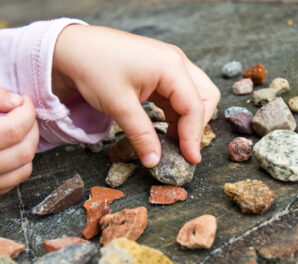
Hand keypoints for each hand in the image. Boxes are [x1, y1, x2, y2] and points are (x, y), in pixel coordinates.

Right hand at [0, 88, 38, 194]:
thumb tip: (17, 100)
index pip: (13, 129)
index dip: (26, 112)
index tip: (25, 101)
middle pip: (24, 149)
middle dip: (32, 127)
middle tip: (25, 114)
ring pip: (24, 166)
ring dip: (30, 144)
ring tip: (21, 130)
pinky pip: (16, 180)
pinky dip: (23, 163)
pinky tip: (14, 148)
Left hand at [52, 25, 219, 166]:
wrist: (72, 49)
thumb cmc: (94, 69)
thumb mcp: (120, 106)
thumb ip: (142, 135)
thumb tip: (154, 161)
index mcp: (171, 66)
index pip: (195, 107)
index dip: (193, 137)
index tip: (190, 160)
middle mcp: (176, 62)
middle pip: (204, 97)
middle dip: (196, 125)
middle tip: (182, 148)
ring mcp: (168, 65)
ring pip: (193, 96)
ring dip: (186, 120)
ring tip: (171, 141)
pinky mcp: (159, 71)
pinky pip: (177, 94)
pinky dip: (175, 113)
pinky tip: (164, 126)